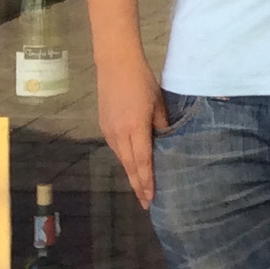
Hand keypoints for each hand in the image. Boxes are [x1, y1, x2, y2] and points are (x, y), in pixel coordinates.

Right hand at [98, 54, 169, 209]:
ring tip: (141, 189)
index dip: (147, 181)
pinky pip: (116, 148)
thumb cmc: (142, 81)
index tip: (150, 198)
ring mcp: (109, 130)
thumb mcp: (158, 103)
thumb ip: (162, 125)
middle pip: (130, 165)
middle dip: (138, 185)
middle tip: (146, 203)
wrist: (115, 64)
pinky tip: (132, 166)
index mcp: (135, 128)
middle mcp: (119, 133)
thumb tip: (165, 142)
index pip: (143, 161)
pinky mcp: (104, 126)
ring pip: (122, 158)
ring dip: (131, 174)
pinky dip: (125, 160)